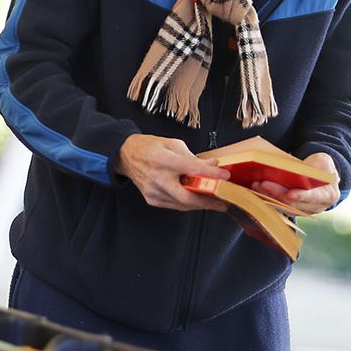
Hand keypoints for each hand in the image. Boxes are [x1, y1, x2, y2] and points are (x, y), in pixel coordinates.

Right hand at [114, 134, 229, 210]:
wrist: (126, 155)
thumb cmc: (150, 147)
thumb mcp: (174, 144)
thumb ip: (194, 157)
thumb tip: (213, 166)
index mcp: (163, 159)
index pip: (191, 169)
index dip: (210, 174)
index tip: (224, 177)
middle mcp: (157, 178)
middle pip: (186, 197)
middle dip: (207, 202)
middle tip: (221, 203)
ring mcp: (153, 191)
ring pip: (182, 205)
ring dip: (199, 204)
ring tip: (213, 201)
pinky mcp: (152, 199)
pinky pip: (174, 205)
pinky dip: (187, 203)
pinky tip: (196, 200)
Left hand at [245, 151, 339, 214]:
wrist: (321, 177)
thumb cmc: (322, 168)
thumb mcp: (323, 161)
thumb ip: (315, 165)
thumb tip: (294, 167)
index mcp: (328, 195)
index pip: (314, 197)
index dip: (301, 196)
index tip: (289, 193)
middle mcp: (316, 207)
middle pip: (294, 203)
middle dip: (277, 193)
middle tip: (264, 183)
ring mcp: (303, 211)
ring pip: (283, 206)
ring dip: (268, 196)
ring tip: (256, 184)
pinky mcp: (292, 211)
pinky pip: (278, 206)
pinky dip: (267, 198)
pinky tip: (257, 190)